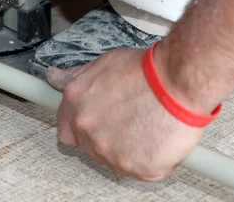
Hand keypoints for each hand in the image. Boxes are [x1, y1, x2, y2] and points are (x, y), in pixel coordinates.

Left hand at [47, 48, 202, 180]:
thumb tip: (55, 77)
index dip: (82, 125)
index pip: (65, 128)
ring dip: (129, 146)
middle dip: (108, 135)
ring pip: (116, 159)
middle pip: (91, 145)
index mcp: (75, 103)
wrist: (178, 80)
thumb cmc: (147, 70)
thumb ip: (77, 77)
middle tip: (130, 118)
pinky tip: (159, 135)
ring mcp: (110, 152)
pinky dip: (153, 157)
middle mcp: (87, 129)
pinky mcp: (138, 168)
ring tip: (147, 122)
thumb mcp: (104, 63)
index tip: (97, 121)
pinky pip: (143, 169)